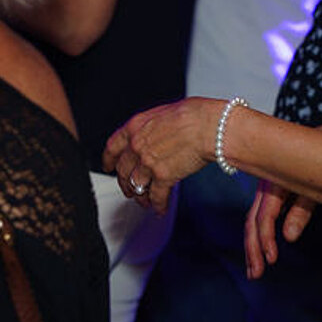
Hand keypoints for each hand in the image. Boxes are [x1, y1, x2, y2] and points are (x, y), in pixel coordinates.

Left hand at [102, 97, 221, 213]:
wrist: (212, 126)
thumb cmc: (198, 115)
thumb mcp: (167, 112)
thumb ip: (154, 126)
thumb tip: (157, 133)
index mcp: (136, 126)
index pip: (113, 146)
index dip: (109, 159)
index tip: (109, 166)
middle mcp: (138, 146)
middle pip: (123, 171)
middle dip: (125, 183)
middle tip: (129, 188)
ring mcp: (148, 163)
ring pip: (136, 186)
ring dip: (140, 197)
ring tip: (145, 202)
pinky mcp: (163, 178)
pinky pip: (156, 197)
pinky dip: (158, 205)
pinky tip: (160, 209)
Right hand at [244, 178, 316, 278]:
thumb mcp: (319, 177)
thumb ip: (304, 205)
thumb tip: (289, 236)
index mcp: (277, 176)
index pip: (264, 212)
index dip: (265, 237)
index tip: (270, 258)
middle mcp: (270, 180)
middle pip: (255, 217)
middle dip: (254, 246)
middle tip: (256, 273)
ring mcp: (273, 183)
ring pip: (258, 216)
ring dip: (255, 242)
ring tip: (254, 268)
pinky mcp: (279, 188)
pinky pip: (267, 211)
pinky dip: (263, 231)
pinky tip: (263, 247)